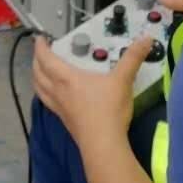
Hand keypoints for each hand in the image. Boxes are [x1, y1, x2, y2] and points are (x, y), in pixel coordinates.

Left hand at [33, 34, 152, 144]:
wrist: (103, 144)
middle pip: (38, 74)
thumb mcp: (123, 79)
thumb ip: (133, 57)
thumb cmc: (109, 109)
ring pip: (40, 90)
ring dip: (37, 78)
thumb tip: (146, 39)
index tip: (40, 39)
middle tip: (41, 53)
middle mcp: (59, 92)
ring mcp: (60, 108)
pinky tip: (55, 95)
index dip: (41, 47)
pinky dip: (45, 94)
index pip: (46, 59)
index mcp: (67, 78)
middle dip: (37, 61)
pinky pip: (48, 103)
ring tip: (41, 72)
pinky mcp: (65, 121)